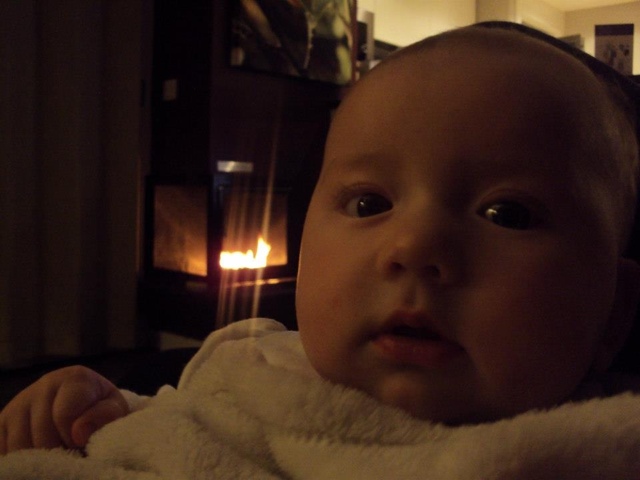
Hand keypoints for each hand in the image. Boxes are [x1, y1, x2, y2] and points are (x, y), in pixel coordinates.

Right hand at [0, 365, 128, 453]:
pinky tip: (37, 457)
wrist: (83, 407)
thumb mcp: (114, 410)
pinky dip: (21, 461)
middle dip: (58, 451)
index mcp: (75, 378)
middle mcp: (45, 384)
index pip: (64, 414)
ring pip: (20, 447)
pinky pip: (4, 451)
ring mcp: (20, 402)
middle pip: (42, 435)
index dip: (74, 437)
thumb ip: (105, 416)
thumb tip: (79, 432)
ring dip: (39, 459)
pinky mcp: (2, 421)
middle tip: (70, 451)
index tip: (83, 442)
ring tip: (56, 453)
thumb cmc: (101, 411)